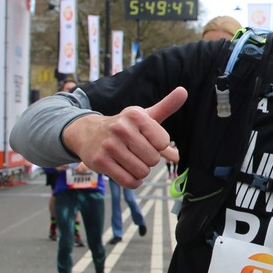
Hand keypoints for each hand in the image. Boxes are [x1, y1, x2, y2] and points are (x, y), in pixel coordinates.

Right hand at [62, 87, 186, 188]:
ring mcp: (109, 145)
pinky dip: (132, 181)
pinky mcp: (100, 162)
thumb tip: (183, 91)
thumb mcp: (144, 115)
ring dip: (139, 171)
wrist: (89, 133)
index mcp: (135, 115)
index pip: (163, 142)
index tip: (146, 139)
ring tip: (130, 160)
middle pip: (153, 159)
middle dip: (148, 159)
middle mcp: (121, 128)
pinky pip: (128, 181)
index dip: (157, 145)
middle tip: (135, 151)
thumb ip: (166, 106)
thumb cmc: (125, 126)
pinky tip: (126, 172)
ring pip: (141, 172)